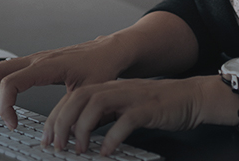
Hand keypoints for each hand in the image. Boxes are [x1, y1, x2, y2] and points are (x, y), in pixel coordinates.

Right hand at [0, 36, 129, 127]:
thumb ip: (71, 112)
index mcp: (47, 65)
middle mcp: (37, 59)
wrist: (110, 50)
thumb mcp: (88, 91)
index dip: (5, 106)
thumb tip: (58, 136)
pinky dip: (0, 87)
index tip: (13, 124)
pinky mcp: (36, 63)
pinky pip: (9, 71)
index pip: (11, 83)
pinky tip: (6, 103)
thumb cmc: (102, 65)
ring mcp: (35, 59)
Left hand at [42, 76, 228, 155]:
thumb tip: (79, 135)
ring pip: (96, 104)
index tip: (47, 138)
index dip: (55, 118)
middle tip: (57, 145)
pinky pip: (125, 120)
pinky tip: (107, 151)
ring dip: (83, 128)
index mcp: (108, 88)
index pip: (72, 97)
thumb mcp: (124, 109)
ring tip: (80, 149)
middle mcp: (117, 88)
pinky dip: (112, 137)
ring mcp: (132, 96)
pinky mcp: (148, 108)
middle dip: (62, 122)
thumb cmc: (158, 106)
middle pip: (79, 97)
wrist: (191, 98)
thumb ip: (103, 117)